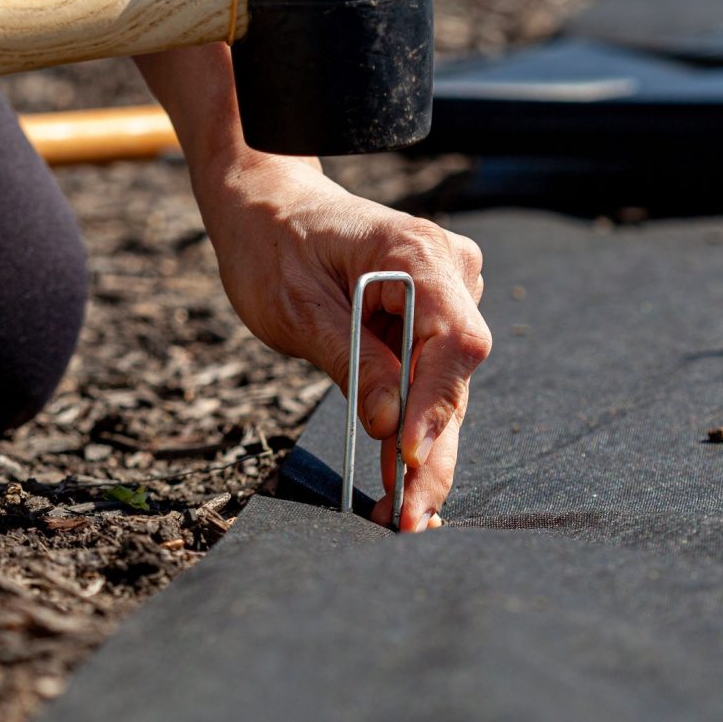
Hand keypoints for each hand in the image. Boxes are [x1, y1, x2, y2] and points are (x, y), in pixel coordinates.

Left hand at [196, 152, 490, 531]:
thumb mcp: (298, 307)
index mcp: (418, 253)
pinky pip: (428, 380)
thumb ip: (351, 360)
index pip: (452, 339)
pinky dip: (413, 430)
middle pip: (455, 376)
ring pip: (445, 388)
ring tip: (400, 516)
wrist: (268, 204)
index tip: (407, 457)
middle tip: (408, 517)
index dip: (435, 404)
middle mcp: (449, 272)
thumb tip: (391, 425)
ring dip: (424, 453)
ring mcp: (447, 295)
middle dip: (432, 452)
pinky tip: (401, 485)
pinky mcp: (430, 320)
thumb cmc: (274, 242)